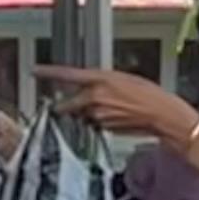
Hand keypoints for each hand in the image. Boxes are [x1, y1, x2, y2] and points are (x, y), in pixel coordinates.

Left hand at [34, 65, 198, 144]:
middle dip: (68, 104)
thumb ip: (102, 82)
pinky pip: (93, 124)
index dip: (49, 73)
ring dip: (87, 113)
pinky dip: (99, 121)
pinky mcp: (102, 128)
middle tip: (82, 102)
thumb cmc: (150, 94)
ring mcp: (96, 116)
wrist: (163, 116)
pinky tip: (117, 117)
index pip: (67, 75)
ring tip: (112, 109)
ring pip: (80, 115)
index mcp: (100, 80)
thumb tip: (89, 85)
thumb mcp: (124, 79)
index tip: (35, 71)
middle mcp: (94, 98)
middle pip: (66, 103)